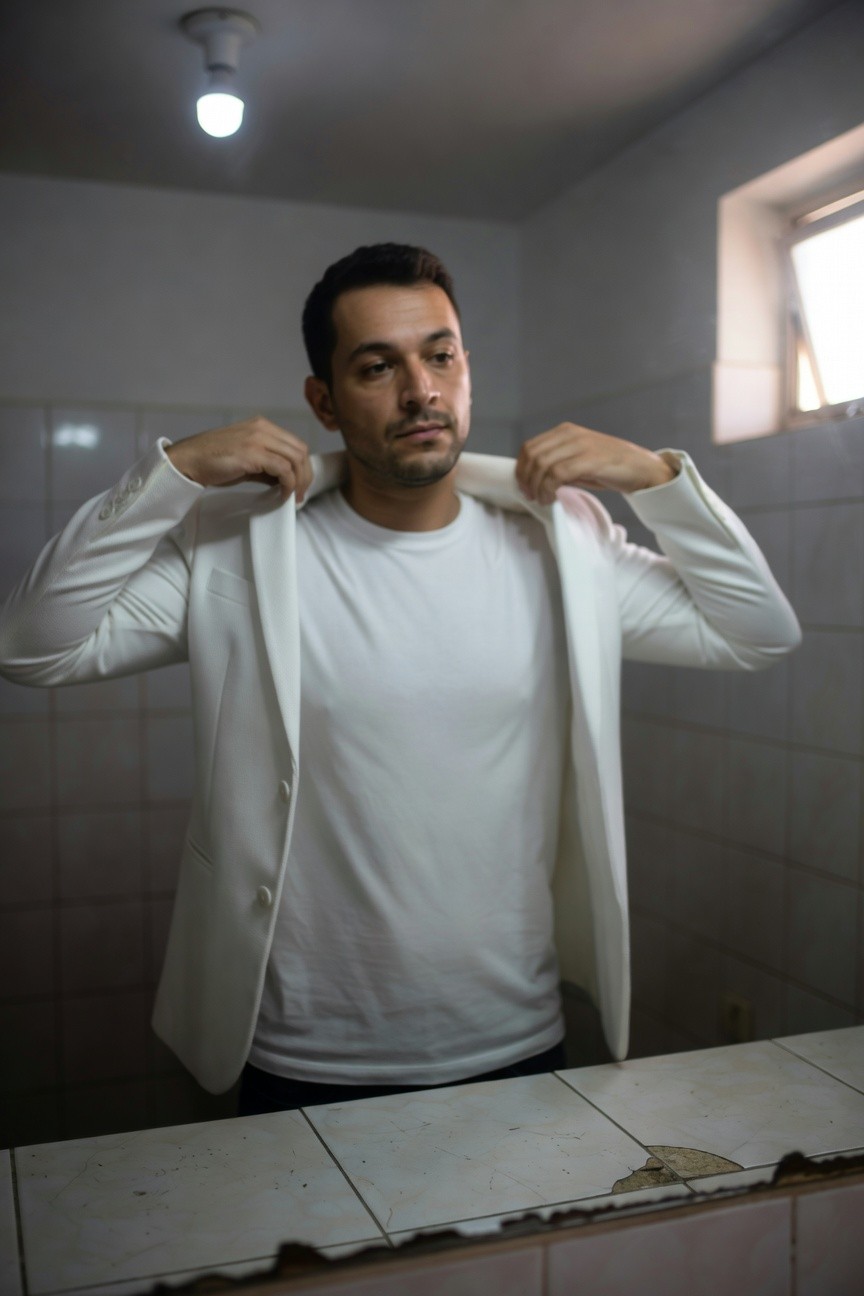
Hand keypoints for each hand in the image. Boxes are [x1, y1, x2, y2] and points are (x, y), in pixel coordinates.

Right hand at [165, 417, 312, 503]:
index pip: (295, 444)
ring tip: (293, 498)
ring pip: (295, 459)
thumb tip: (285, 480)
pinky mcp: (252, 453)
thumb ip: (267, 465)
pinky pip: (283, 470)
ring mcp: (258, 439)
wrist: (188, 461)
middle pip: (300, 451)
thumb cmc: (213, 462)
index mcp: (262, 426)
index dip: (303, 467)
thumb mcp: (246, 459)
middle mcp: (262, 428)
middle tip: (300, 496)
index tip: (300, 486)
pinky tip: (281, 495)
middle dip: (305, 476)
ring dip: (299, 482)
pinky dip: (288, 485)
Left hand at [516, 423, 676, 503]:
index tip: (524, 488)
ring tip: (543, 500)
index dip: (521, 469)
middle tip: (531, 497)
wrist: (642, 469)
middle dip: (526, 479)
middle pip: (532, 455)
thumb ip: (558, 464)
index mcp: (566, 432)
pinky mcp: (590, 459)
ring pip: (542, 464)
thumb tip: (533, 480)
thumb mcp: (579, 461)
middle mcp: (571, 434)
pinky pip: (558, 474)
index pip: (530, 447)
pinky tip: (552, 498)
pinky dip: (549, 489)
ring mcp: (581, 445)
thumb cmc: (610, 468)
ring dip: (537, 487)